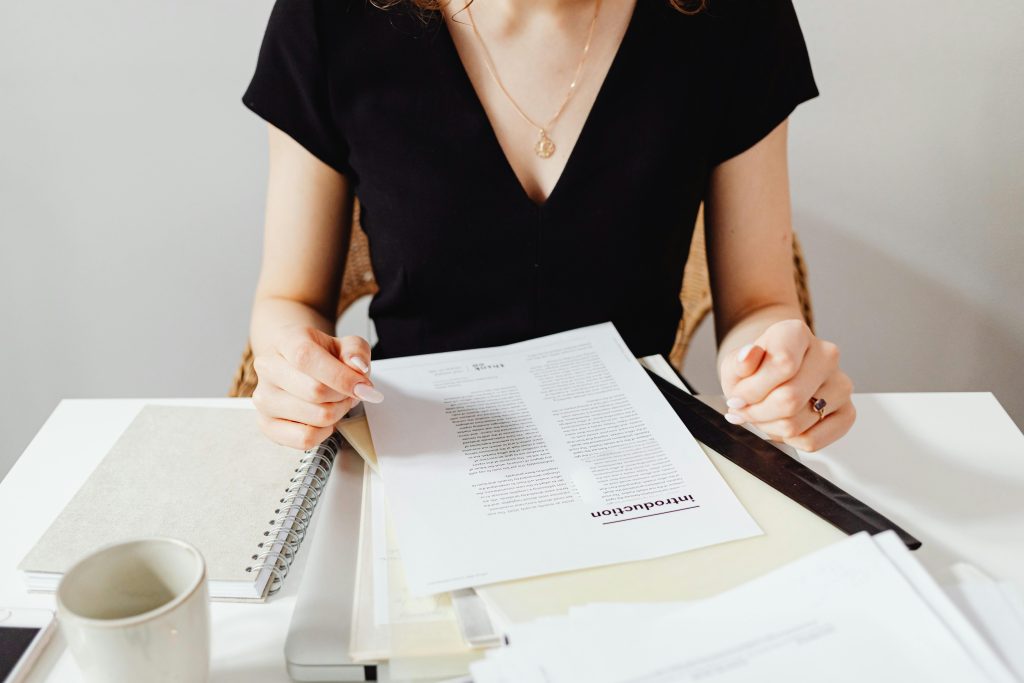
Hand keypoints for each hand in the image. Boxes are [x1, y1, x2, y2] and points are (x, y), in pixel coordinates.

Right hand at [251, 326, 380, 449]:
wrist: (292, 362)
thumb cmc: (319, 355)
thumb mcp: (343, 344)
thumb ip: (355, 351)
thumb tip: (358, 367)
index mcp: (285, 341)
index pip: (306, 357)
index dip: (339, 376)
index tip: (363, 386)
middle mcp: (268, 369)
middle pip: (314, 391)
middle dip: (344, 396)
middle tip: (351, 392)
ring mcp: (264, 399)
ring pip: (315, 418)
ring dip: (337, 413)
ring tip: (336, 403)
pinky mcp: (266, 424)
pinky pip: (304, 439)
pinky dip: (324, 433)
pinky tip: (324, 420)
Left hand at [718, 319, 854, 451]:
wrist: (772, 379)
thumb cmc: (755, 371)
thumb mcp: (735, 365)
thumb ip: (739, 363)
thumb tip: (748, 355)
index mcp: (796, 333)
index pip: (782, 365)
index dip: (752, 390)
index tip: (737, 397)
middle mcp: (826, 355)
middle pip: (789, 399)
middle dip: (757, 413)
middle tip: (746, 411)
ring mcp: (841, 385)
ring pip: (797, 424)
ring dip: (769, 428)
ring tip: (763, 416)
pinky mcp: (847, 413)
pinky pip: (812, 441)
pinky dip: (788, 440)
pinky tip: (781, 425)